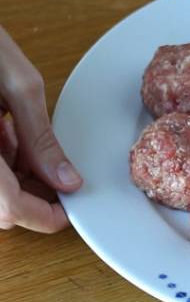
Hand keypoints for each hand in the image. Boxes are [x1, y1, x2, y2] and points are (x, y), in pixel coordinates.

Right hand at [0, 26, 81, 232]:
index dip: (44, 216)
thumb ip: (41, 139)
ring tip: (21, 135)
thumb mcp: (18, 84)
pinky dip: (0, 158)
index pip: (10, 209)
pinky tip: (4, 129)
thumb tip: (68, 181)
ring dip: (16, 176)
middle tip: (57, 171)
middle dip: (32, 194)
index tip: (70, 208)